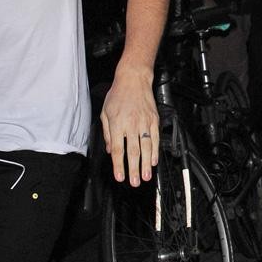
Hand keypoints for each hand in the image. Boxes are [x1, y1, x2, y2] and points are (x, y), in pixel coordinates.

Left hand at [100, 65, 158, 186]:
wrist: (134, 79)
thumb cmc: (118, 94)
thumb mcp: (105, 112)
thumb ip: (107, 133)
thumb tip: (110, 150)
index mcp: (117, 124)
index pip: (118, 149)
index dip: (119, 165)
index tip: (120, 177)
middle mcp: (131, 124)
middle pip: (133, 151)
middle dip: (134, 169)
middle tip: (135, 182)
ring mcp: (144, 122)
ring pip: (146, 147)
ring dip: (146, 164)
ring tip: (146, 176)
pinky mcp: (154, 120)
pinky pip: (155, 139)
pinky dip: (155, 151)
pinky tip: (154, 161)